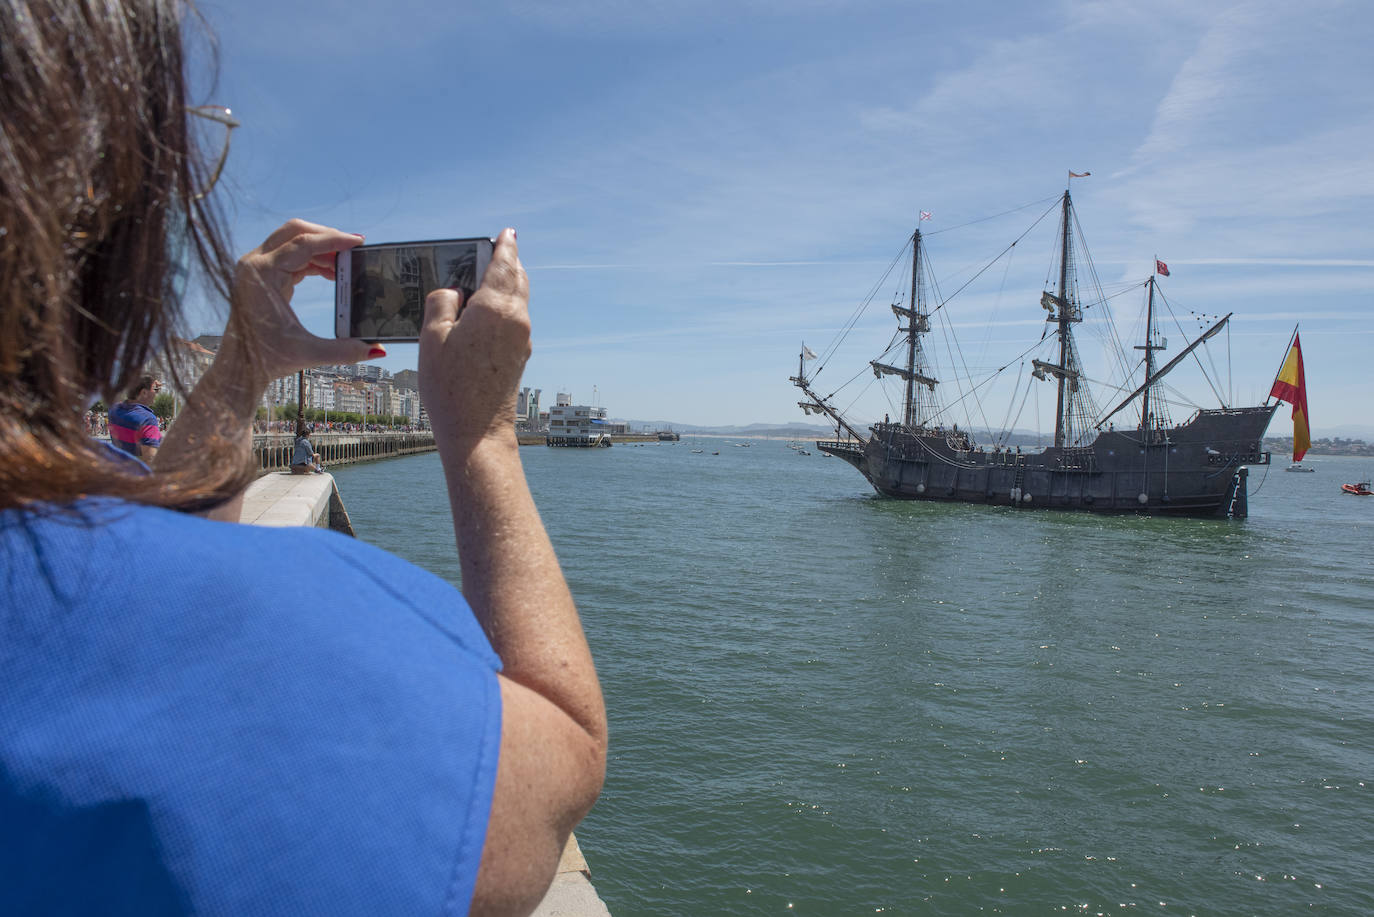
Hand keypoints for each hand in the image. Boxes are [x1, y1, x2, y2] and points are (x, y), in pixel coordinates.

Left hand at [228, 218, 379, 381]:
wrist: (239, 366)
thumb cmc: (264, 358)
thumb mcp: (308, 353)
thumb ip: (345, 351)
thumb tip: (378, 350)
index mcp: (262, 275)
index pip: (303, 244)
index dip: (334, 240)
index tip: (358, 241)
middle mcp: (255, 265)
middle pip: (296, 231)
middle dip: (327, 236)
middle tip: (354, 247)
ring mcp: (257, 268)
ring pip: (294, 241)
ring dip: (322, 248)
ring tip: (347, 265)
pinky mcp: (263, 275)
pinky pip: (292, 256)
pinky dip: (314, 260)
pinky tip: (332, 273)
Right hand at [419, 228, 528, 447]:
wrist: (476, 433)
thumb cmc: (450, 387)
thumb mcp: (432, 337)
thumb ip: (442, 302)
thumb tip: (455, 292)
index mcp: (495, 308)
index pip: (504, 264)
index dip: (504, 245)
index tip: (507, 233)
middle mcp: (516, 320)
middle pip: (517, 280)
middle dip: (508, 262)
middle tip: (497, 250)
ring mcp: (521, 340)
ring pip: (518, 300)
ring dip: (506, 285)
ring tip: (487, 279)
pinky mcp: (519, 356)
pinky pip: (514, 320)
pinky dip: (503, 307)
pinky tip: (484, 313)